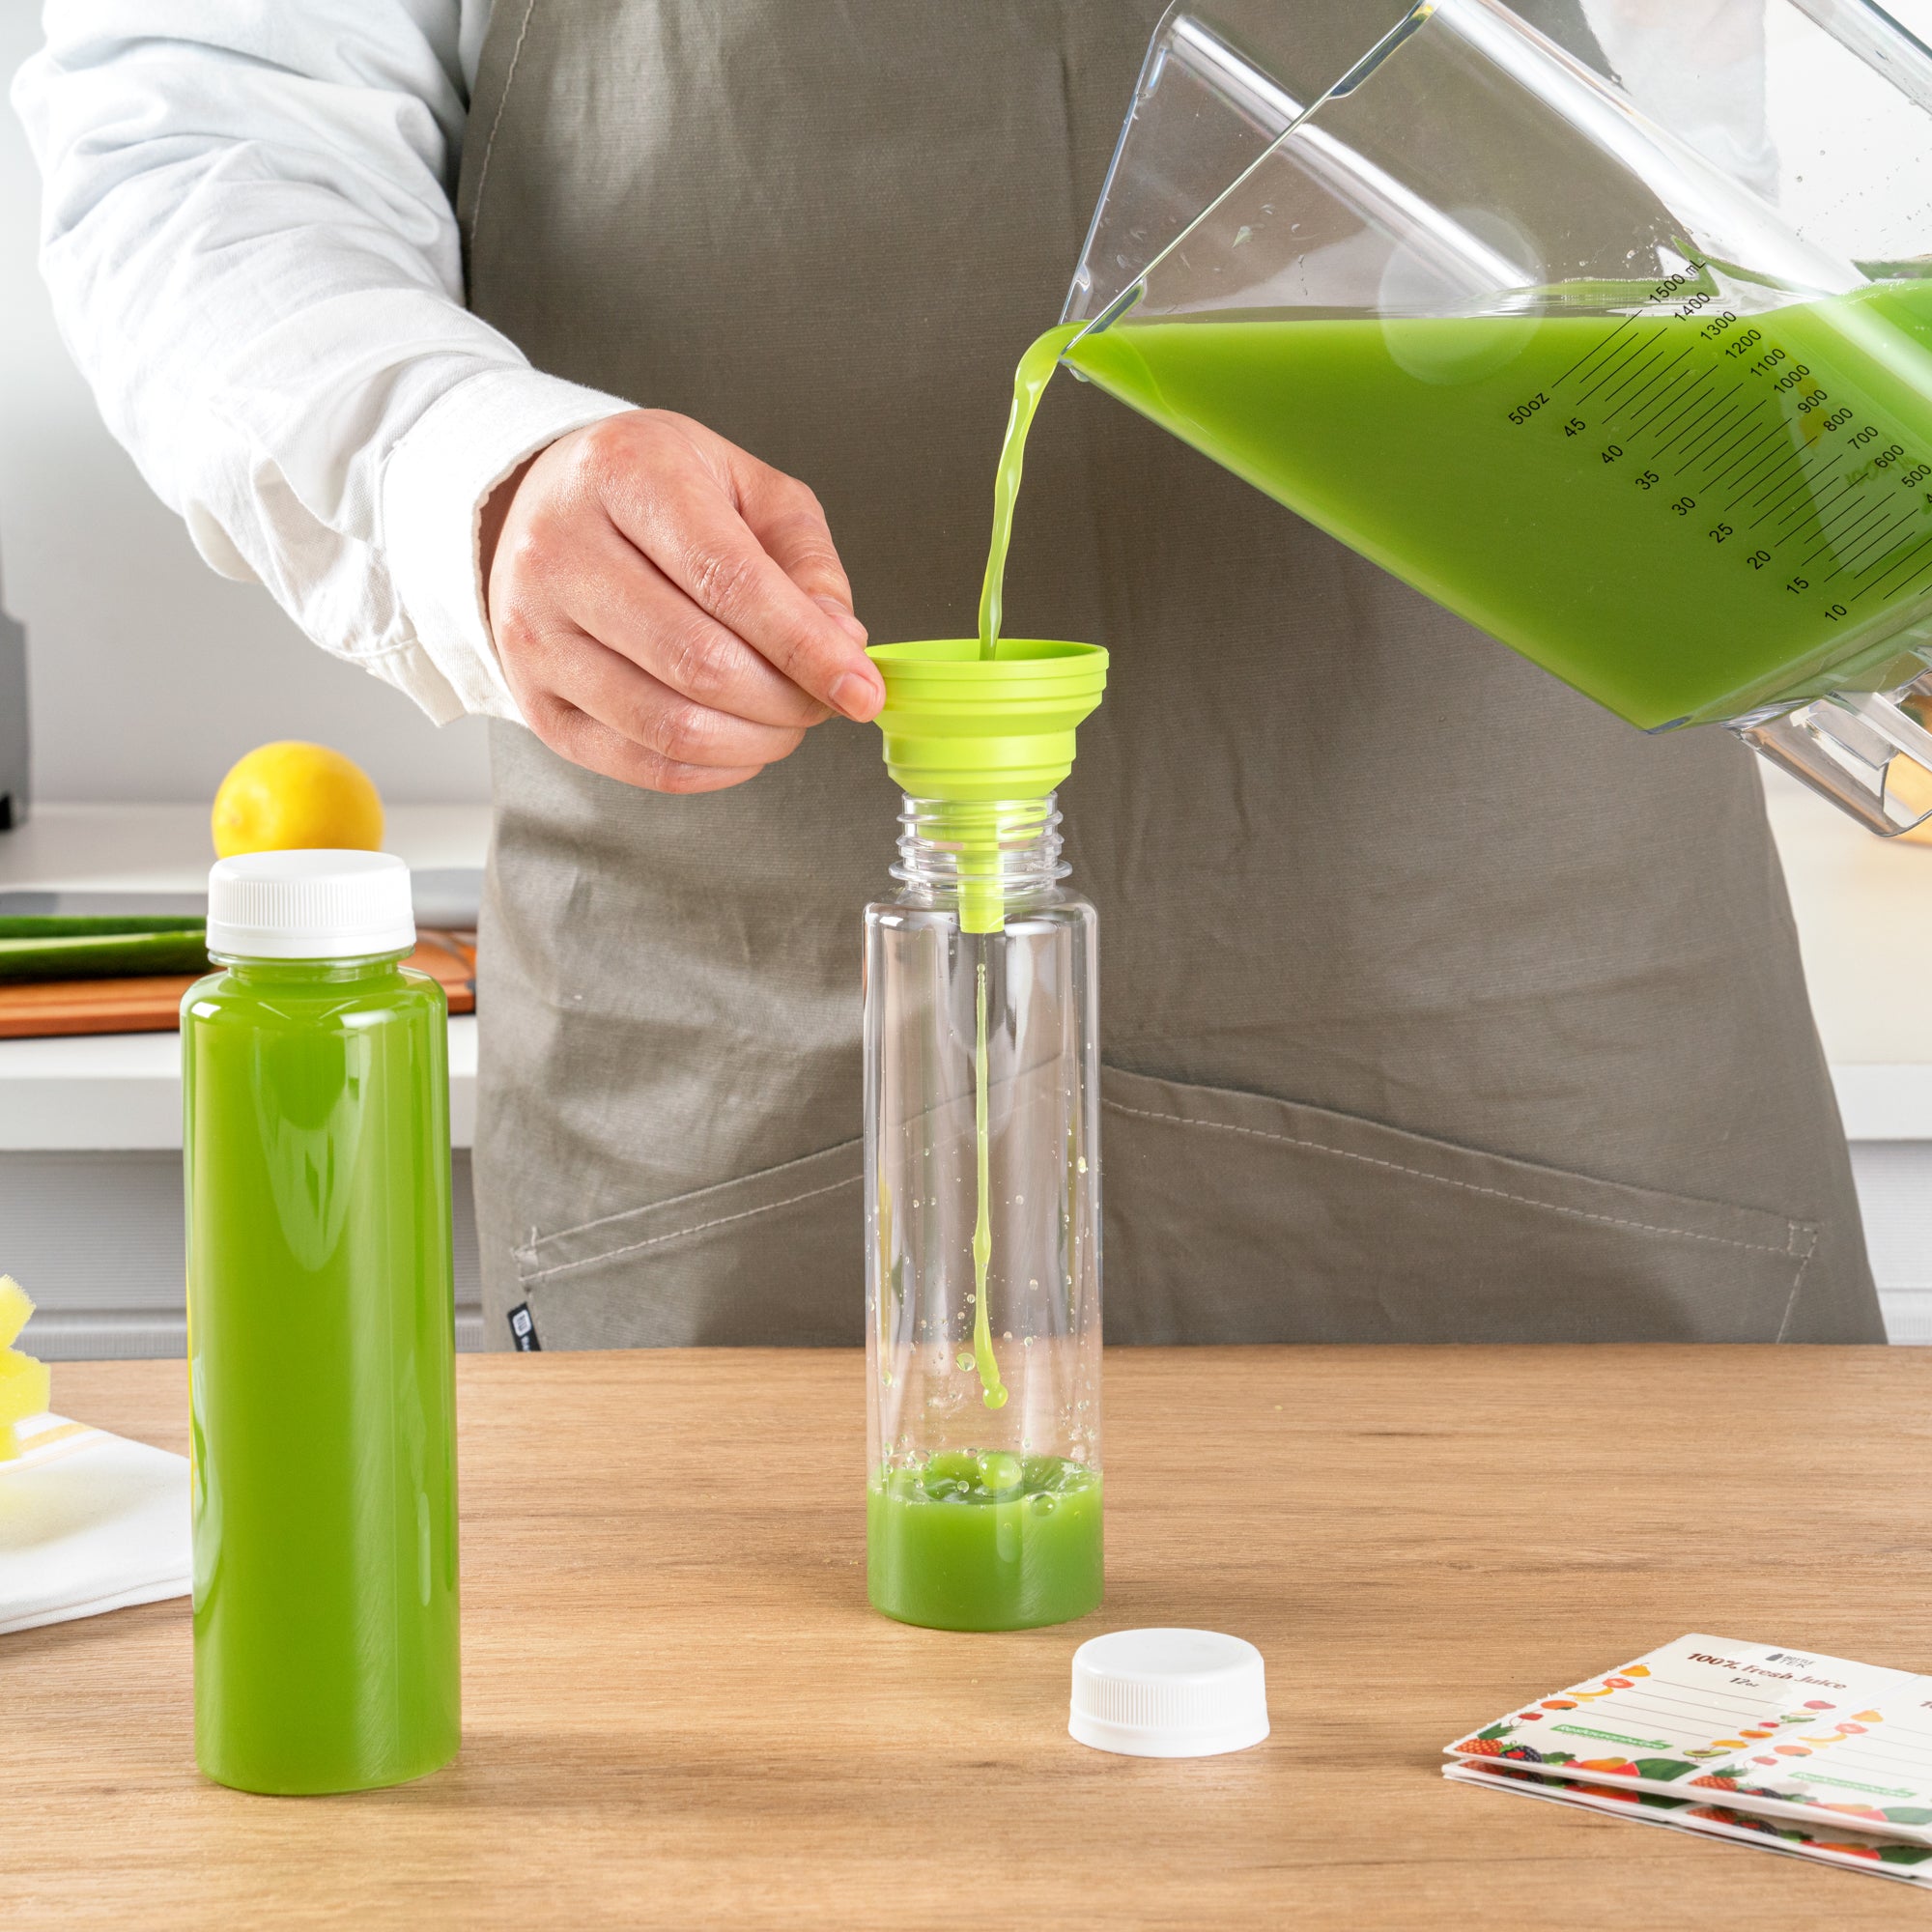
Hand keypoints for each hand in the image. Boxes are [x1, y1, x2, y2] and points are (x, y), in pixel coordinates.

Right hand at [480, 410, 880, 792]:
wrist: (545, 506)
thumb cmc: (657, 492)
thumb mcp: (746, 486)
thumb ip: (805, 560)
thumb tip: (843, 644)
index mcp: (625, 474)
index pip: (729, 581)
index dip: (806, 647)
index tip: (862, 689)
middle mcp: (560, 552)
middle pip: (700, 663)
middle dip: (788, 700)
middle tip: (825, 699)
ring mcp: (534, 634)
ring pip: (671, 725)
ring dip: (756, 741)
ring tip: (786, 718)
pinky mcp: (534, 702)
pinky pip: (642, 764)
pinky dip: (715, 769)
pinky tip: (741, 740)